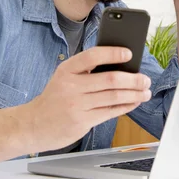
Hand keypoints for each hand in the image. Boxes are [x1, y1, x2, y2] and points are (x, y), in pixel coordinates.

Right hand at [22, 47, 151, 151]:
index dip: (113, 53)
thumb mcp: (64, 77)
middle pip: (110, 79)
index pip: (92, 56)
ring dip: (134, 94)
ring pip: (114, 97)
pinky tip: (134, 102)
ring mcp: (76, 105)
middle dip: (133, 79)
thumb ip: (87, 71)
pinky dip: (126, 106)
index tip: (129, 53)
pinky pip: (110, 112)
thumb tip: (121, 66)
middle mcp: (71, 86)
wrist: (32, 124)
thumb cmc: (55, 98)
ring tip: (145, 92)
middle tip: (145, 79)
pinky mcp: (82, 121)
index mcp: (67, 69)